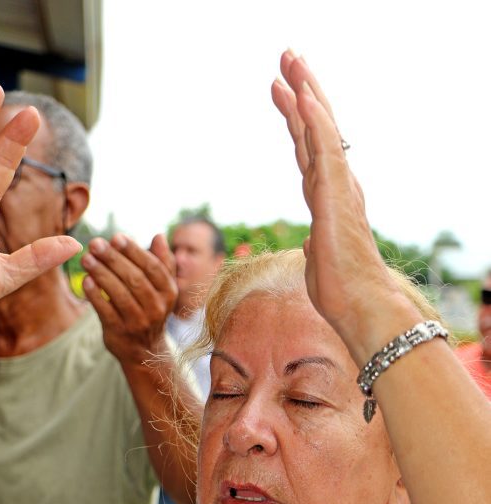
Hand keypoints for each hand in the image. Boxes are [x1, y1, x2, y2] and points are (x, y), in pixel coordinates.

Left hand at [81, 233, 176, 363]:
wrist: (144, 350)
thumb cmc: (150, 309)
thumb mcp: (162, 288)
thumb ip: (162, 262)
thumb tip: (159, 236)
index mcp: (168, 292)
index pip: (152, 267)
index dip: (134, 251)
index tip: (116, 237)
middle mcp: (157, 308)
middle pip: (135, 279)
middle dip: (113, 259)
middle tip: (95, 243)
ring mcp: (139, 322)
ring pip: (120, 294)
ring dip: (101, 274)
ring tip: (86, 258)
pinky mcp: (120, 333)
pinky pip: (106, 311)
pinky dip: (95, 296)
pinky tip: (86, 281)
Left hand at [270, 52, 404, 344]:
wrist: (359, 304)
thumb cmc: (341, 291)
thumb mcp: (318, 259)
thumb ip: (315, 243)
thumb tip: (310, 241)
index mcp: (329, 198)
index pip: (309, 149)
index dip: (296, 119)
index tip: (283, 92)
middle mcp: (336, 185)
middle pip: (315, 128)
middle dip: (301, 91)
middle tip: (286, 59)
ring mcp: (338, 186)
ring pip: (319, 128)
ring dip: (304, 92)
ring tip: (289, 61)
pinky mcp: (336, 193)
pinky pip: (324, 147)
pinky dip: (314, 118)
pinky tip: (302, 94)